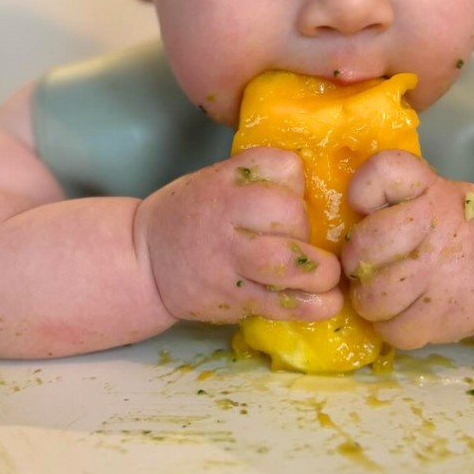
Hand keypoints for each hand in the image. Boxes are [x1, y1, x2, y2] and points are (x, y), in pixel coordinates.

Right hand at [135, 147, 342, 324]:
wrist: (145, 261)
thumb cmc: (191, 214)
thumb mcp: (216, 178)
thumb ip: (258, 178)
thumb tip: (316, 189)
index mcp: (225, 182)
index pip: (283, 168)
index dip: (297, 183)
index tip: (293, 197)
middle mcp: (227, 218)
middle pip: (290, 213)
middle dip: (307, 227)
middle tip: (302, 239)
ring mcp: (230, 262)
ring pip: (289, 262)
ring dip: (321, 270)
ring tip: (328, 274)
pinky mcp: (235, 300)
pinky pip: (282, 304)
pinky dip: (313, 305)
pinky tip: (328, 301)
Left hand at [340, 151, 473, 348]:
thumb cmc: (471, 228)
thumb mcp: (441, 192)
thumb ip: (399, 198)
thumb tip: (344, 219)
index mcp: (432, 190)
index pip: (385, 171)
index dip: (364, 189)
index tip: (363, 205)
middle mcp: (436, 227)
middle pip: (365, 244)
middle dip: (356, 259)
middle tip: (367, 264)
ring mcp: (440, 274)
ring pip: (372, 296)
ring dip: (369, 299)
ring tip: (384, 293)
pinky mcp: (446, 317)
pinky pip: (394, 330)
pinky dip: (390, 327)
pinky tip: (403, 314)